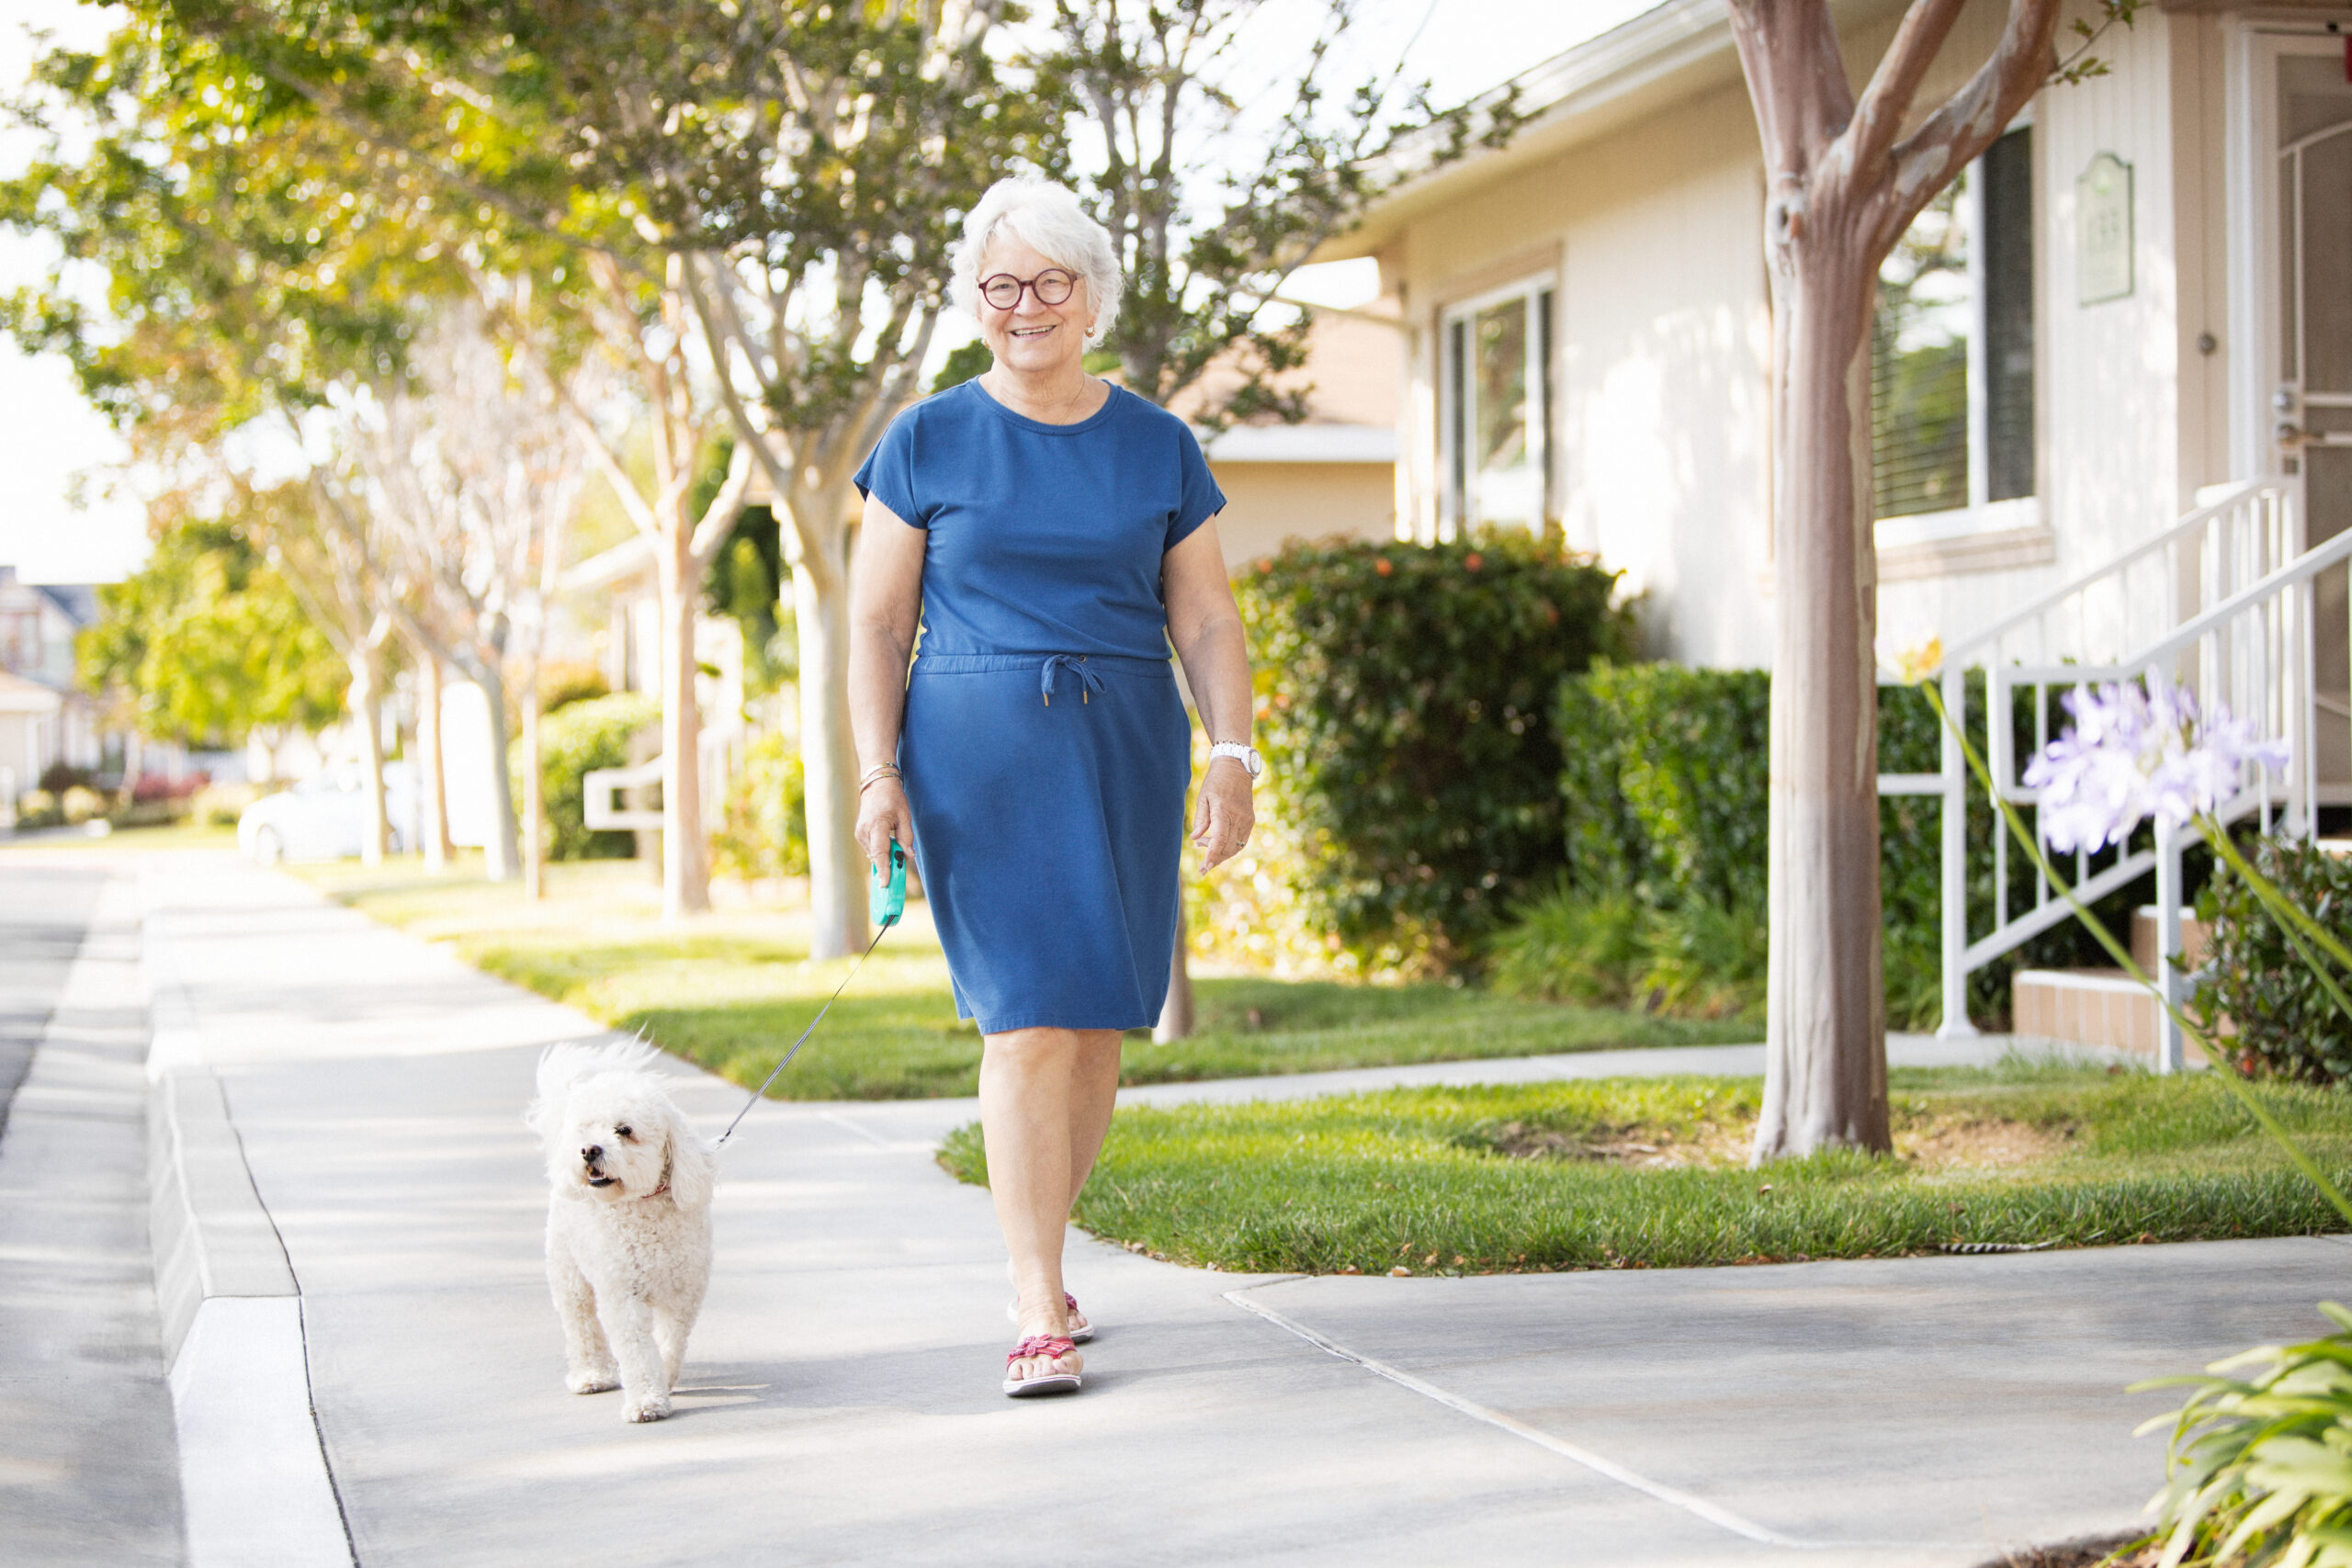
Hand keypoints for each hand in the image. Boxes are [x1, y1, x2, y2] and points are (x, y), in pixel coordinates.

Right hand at [856, 777, 912, 873]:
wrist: (876, 785)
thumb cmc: (893, 798)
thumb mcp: (905, 816)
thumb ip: (906, 837)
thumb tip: (909, 856)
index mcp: (877, 825)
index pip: (880, 852)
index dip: (883, 869)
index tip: (884, 884)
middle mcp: (864, 831)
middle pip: (877, 856)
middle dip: (888, 866)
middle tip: (899, 875)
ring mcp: (860, 833)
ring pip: (874, 854)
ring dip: (886, 857)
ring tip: (897, 849)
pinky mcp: (859, 834)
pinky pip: (872, 849)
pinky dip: (881, 851)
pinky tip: (889, 845)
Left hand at [1191, 756, 1254, 871]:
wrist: (1236, 768)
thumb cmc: (1215, 782)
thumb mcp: (1203, 797)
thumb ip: (1201, 818)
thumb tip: (1195, 838)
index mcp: (1224, 810)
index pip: (1219, 838)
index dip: (1212, 855)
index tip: (1204, 867)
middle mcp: (1238, 817)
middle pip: (1228, 846)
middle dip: (1215, 859)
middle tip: (1202, 865)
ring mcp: (1246, 819)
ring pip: (1236, 846)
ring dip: (1222, 854)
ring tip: (1205, 847)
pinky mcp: (1250, 820)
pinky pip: (1242, 840)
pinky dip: (1230, 847)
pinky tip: (1218, 843)